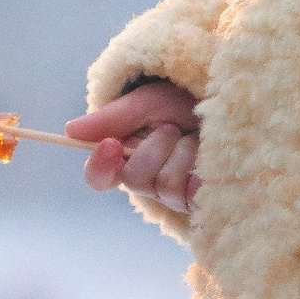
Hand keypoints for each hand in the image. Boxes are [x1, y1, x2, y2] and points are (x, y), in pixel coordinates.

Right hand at [64, 81, 200, 213]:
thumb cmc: (188, 98)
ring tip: (196, 134)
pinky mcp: (202, 200)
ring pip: (163, 186)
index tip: (110, 145)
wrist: (229, 99)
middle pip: (133, 179)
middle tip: (172, 126)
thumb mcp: (148, 101)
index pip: (101, 176)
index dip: (100, 166)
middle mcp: (151, 178)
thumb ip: (113, 119)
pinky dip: (197, 165)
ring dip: (179, 152)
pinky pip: (188, 192)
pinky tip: (209, 153)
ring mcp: (177, 193)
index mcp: (130, 155)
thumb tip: (70, 130)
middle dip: (152, 148)